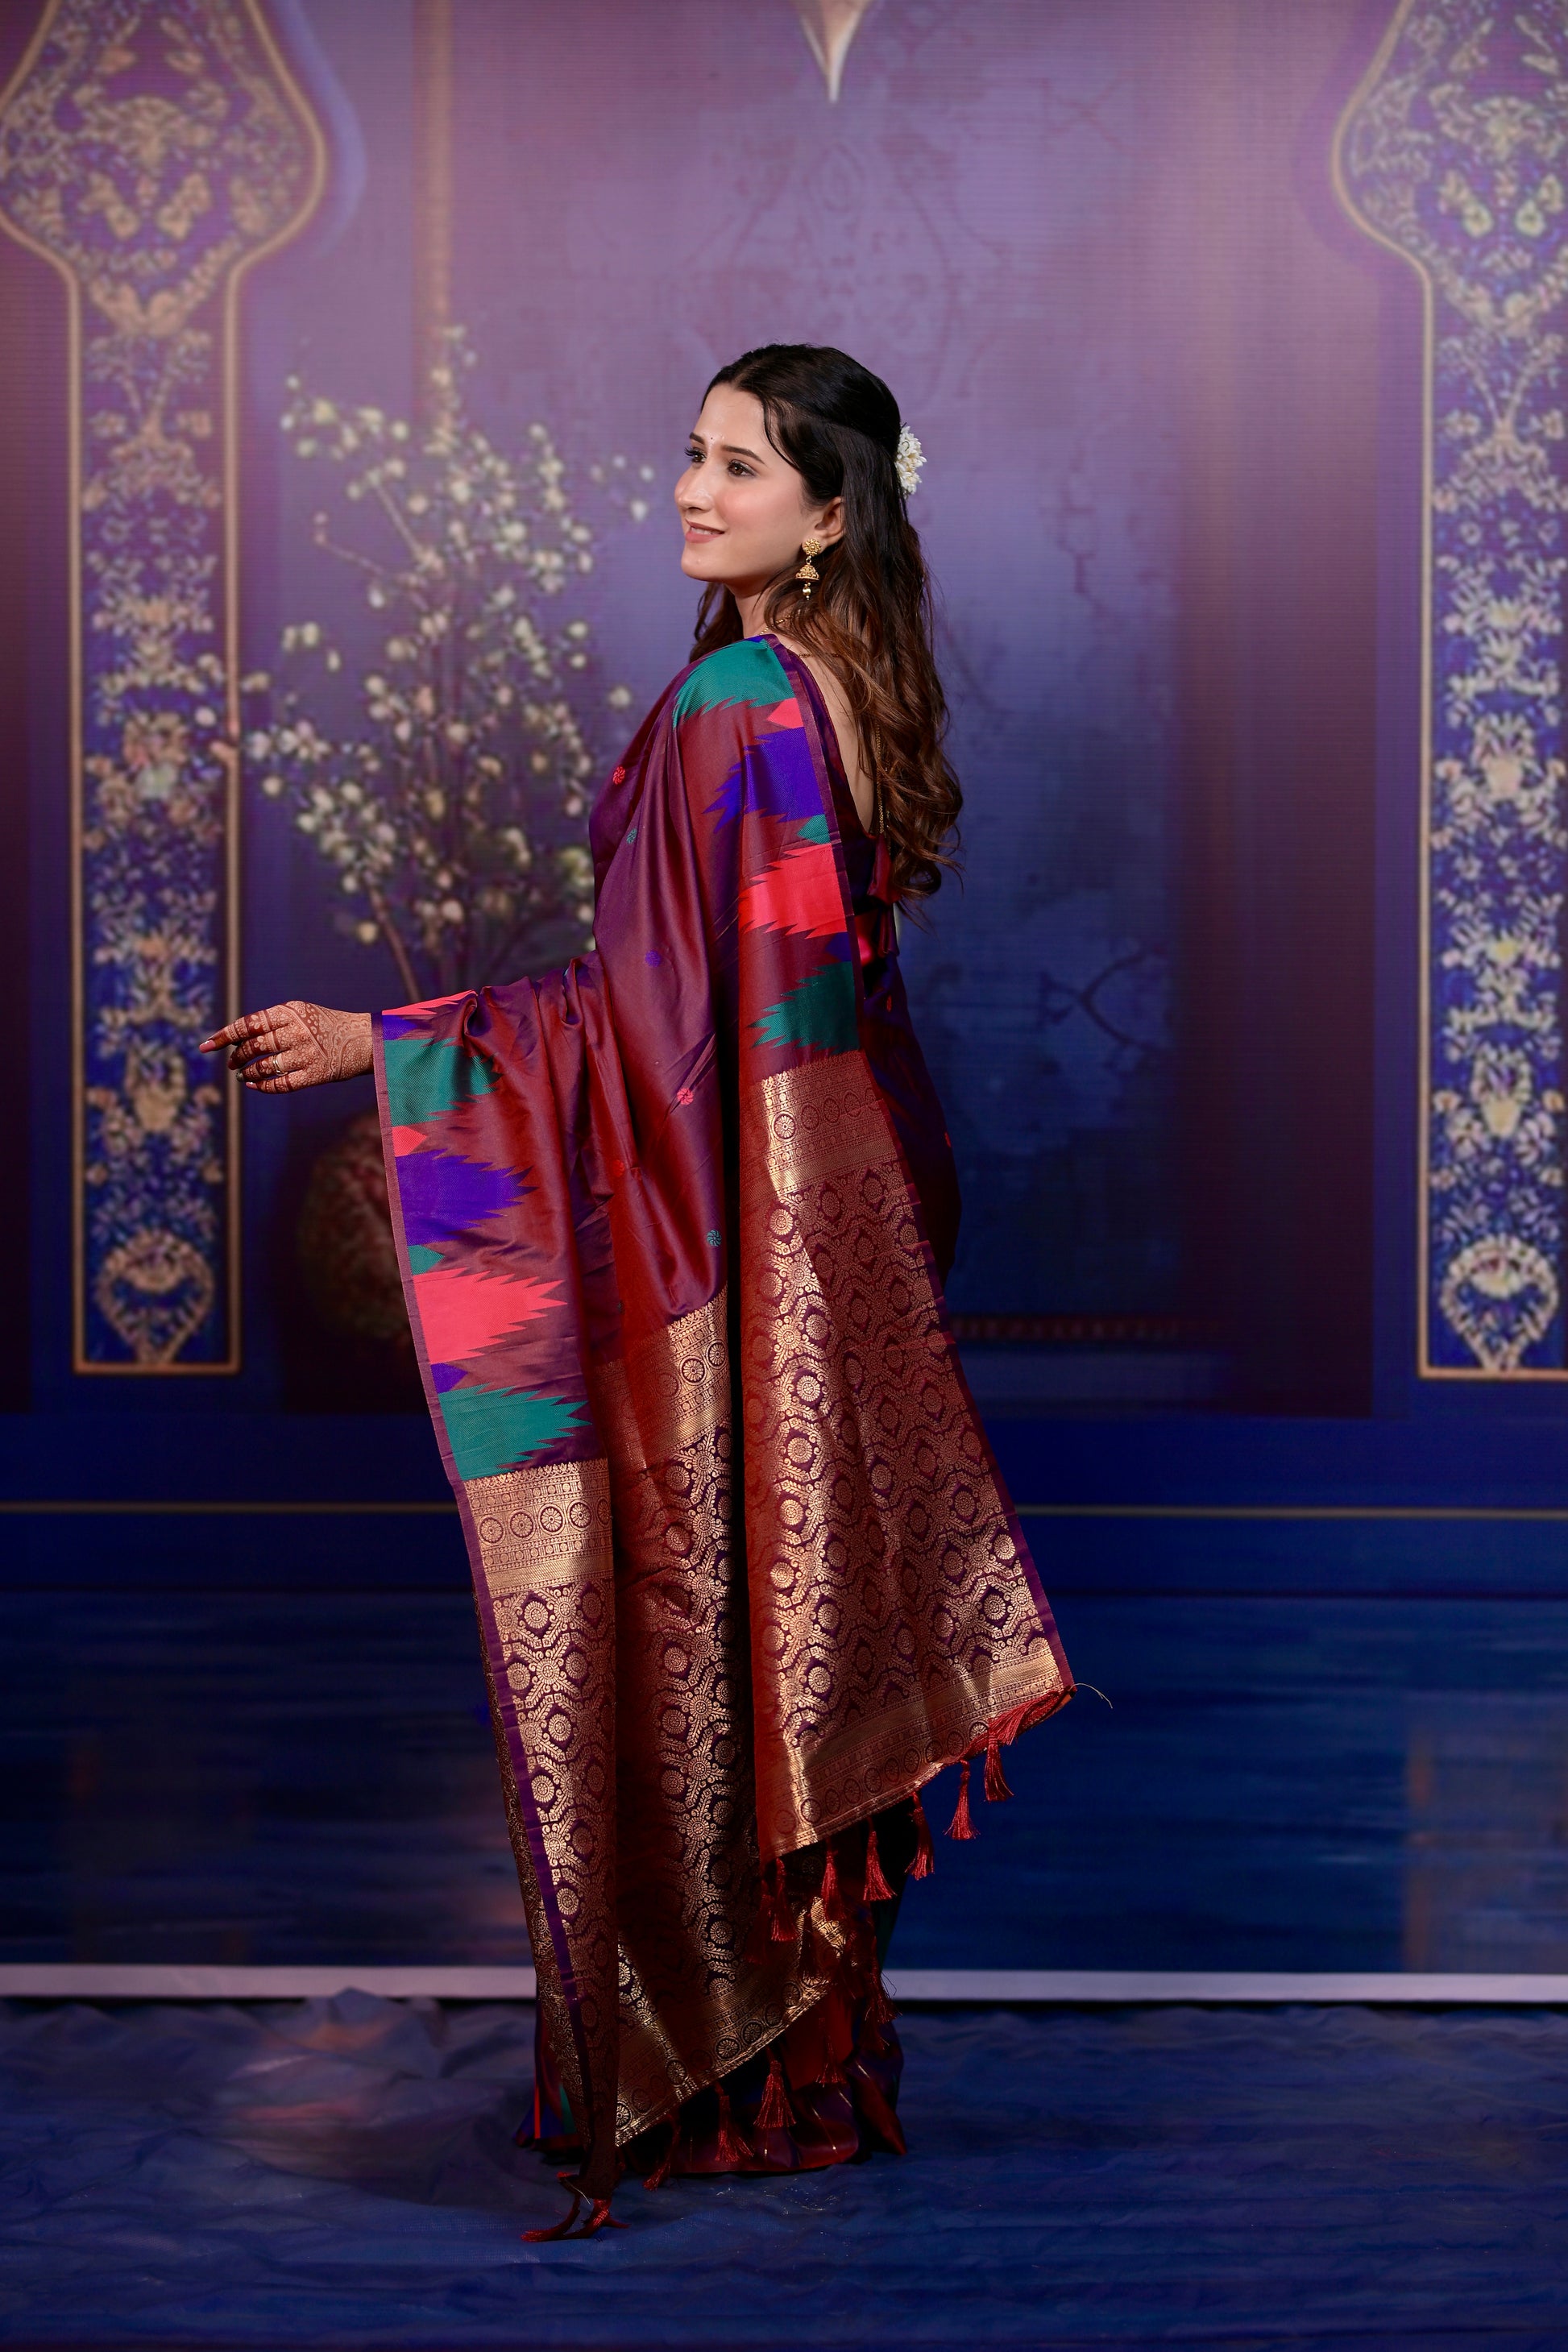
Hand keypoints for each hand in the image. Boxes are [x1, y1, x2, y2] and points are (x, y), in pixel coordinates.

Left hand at [199, 1002, 373, 1091]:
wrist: (366, 1039)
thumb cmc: (328, 1025)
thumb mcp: (302, 1012)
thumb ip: (273, 1021)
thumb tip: (238, 1036)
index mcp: (290, 1012)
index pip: (248, 1023)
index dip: (224, 1035)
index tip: (206, 1046)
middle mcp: (296, 1031)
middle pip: (252, 1046)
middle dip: (236, 1056)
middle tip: (232, 1062)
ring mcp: (305, 1054)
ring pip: (263, 1066)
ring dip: (247, 1072)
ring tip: (242, 1074)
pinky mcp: (314, 1075)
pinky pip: (280, 1084)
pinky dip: (262, 1086)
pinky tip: (254, 1085)